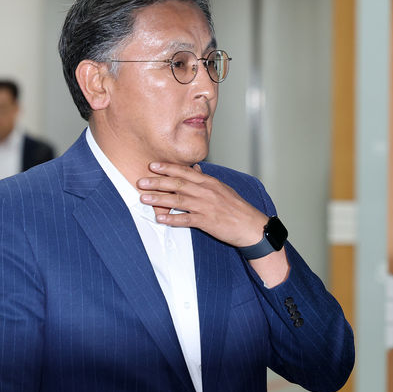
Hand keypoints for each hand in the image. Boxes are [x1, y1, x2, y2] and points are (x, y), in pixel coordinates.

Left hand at [137, 162, 267, 247]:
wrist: (251, 226)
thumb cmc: (238, 208)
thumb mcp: (223, 188)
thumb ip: (206, 179)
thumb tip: (195, 169)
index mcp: (210, 183)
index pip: (185, 172)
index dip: (168, 168)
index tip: (153, 165)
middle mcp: (206, 192)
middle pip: (178, 184)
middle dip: (158, 182)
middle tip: (141, 181)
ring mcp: (206, 206)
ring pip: (178, 200)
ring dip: (159, 199)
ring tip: (144, 198)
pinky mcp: (207, 222)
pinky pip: (186, 219)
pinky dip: (172, 219)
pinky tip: (160, 219)